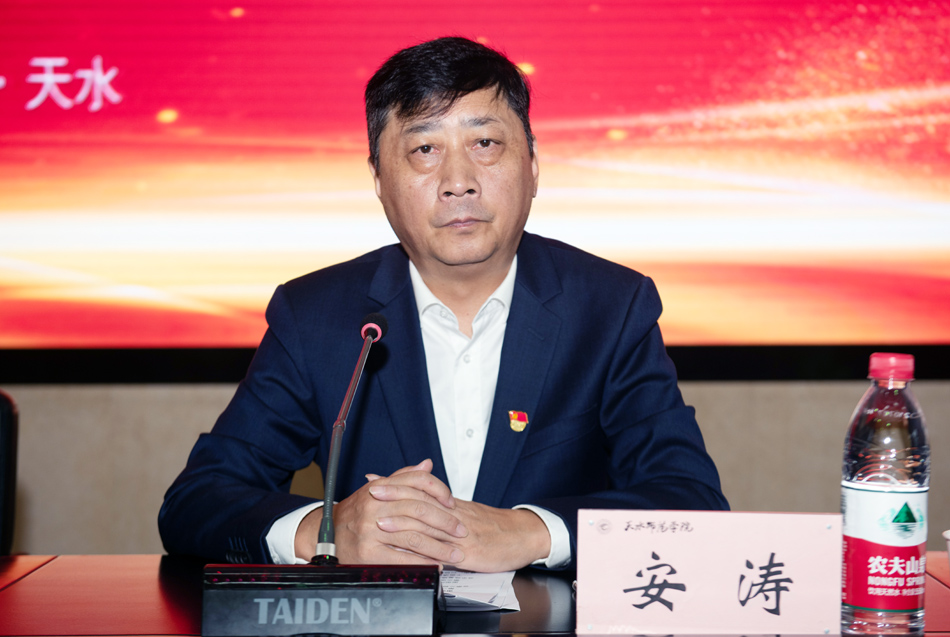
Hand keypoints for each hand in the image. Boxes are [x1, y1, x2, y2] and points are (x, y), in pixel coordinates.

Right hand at [294, 459, 468, 564]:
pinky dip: (423, 562)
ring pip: (414, 536)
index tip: (453, 503)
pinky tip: (435, 565)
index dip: (440, 491)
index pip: (417, 481)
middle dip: (446, 522)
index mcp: (380, 487)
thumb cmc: (356, 512)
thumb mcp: (377, 490)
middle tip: (461, 531)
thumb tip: (427, 464)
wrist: (326, 534)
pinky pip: (402, 557)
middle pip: (420, 509)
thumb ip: (404, 477)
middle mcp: (375, 505)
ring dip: (439, 547)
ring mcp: (371, 530)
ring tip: (455, 554)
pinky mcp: (368, 552)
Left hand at [370, 491, 551, 572]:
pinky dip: (424, 553)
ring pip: (429, 526)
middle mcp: (454, 515)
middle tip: (371, 494)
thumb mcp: (464, 511)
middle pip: (421, 502)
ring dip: (404, 523)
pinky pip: (444, 553)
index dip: (397, 485)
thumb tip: (412, 497)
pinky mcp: (469, 554)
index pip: (420, 489)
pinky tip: (410, 555)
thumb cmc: (492, 526)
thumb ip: (437, 505)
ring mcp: (461, 534)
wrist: (522, 535)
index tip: (374, 481)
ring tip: (382, 522)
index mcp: (451, 504)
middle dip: (394, 497)